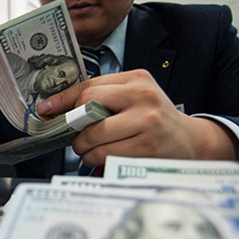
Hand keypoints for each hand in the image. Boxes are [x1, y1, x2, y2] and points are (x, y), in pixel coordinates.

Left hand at [36, 69, 238, 165]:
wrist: (192, 141)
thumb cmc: (155, 119)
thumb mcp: (135, 97)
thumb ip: (105, 97)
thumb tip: (61, 108)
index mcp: (136, 79)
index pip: (89, 86)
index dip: (62, 99)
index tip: (46, 108)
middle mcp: (142, 96)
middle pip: (87, 107)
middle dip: (73, 127)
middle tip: (75, 136)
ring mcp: (146, 121)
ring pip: (93, 136)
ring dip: (83, 148)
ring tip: (89, 149)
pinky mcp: (146, 146)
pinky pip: (105, 155)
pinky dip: (95, 159)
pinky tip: (103, 157)